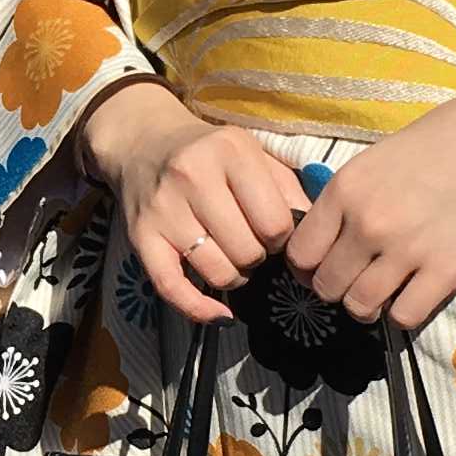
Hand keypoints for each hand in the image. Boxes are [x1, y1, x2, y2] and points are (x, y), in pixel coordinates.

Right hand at [80, 77, 308, 326]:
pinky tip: (219, 314)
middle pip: (247, 251)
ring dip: (233, 277)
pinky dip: (199, 309)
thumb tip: (315, 234)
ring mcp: (164, 209)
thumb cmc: (210, 152)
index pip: (274, 222)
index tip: (274, 232)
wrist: (143, 142)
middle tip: (251, 244)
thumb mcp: (253, 153)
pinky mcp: (141, 236)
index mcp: (230, 152)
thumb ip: (287, 189)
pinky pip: (171, 288)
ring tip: (231, 259)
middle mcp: (192, 177)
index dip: (283, 238)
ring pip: (217, 272)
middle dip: (257, 256)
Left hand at [287, 89, 455, 334]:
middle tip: (356, 281)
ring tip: (382, 294)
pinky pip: (404, 317)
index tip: (323, 267)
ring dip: (366, 307)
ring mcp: (406, 250)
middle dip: (337, 289)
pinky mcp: (445, 271)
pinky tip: (412, 294)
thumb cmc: (437, 142)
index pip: (300, 255)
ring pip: (359, 306)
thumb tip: (325, 239)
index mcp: (345, 191)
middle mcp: (368, 224)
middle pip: (327, 286)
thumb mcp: (373, 161)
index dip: (307, 268)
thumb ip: (345, 201)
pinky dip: (402, 313)